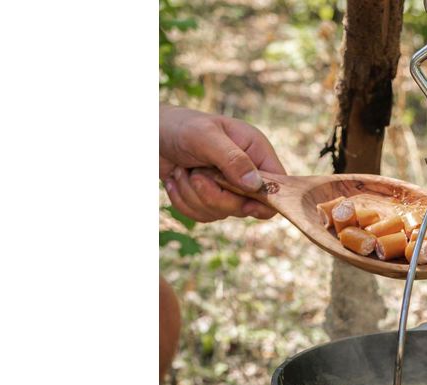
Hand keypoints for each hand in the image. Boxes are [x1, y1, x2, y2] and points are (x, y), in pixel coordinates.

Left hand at [159, 105, 285, 220]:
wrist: (148, 133)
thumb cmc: (180, 126)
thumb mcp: (206, 137)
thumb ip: (232, 159)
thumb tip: (255, 185)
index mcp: (255, 152)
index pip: (278, 185)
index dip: (266, 199)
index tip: (246, 204)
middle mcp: (245, 172)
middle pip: (247, 206)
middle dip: (216, 195)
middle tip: (196, 175)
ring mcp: (227, 188)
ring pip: (221, 213)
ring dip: (194, 195)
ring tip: (183, 171)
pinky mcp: (208, 198)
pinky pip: (203, 215)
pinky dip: (184, 201)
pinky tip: (176, 180)